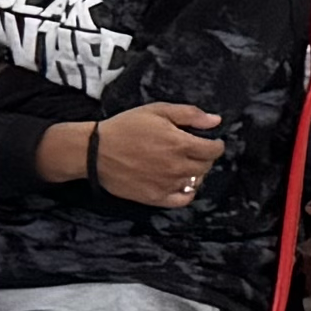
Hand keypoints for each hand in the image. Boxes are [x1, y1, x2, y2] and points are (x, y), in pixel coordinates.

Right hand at [89, 104, 227, 205]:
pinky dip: (187, 192)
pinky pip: (182, 200)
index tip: (211, 141)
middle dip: (205, 157)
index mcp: (180, 144)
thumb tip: (216, 121)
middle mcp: (176, 166)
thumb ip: (190, 115)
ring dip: (196, 173)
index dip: (216, 144)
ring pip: (196, 182)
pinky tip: (180, 183)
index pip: (214, 150)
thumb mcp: (158, 111)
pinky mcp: (154, 197)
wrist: (95, 151)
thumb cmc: (125, 127)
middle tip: (195, 151)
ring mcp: (166, 184)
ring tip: (184, 164)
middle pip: (206, 166)